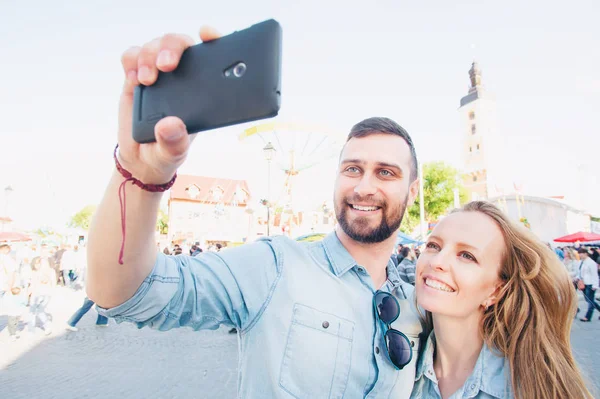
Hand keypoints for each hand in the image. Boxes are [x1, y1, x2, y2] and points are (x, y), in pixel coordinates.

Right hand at [116, 27, 220, 183]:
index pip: (211, 56)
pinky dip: (131, 61)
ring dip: (149, 56)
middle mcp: (181, 77)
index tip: (207, 34)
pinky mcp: (135, 77)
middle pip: (180, 44)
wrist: (141, 159)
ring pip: (155, 46)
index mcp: (202, 90)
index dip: (212, 39)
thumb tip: (171, 125)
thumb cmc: (166, 151)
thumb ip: (175, 142)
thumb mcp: (174, 152)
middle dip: (173, 47)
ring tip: (147, 80)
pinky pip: (131, 56)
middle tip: (167, 64)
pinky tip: (134, 80)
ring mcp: (158, 75)